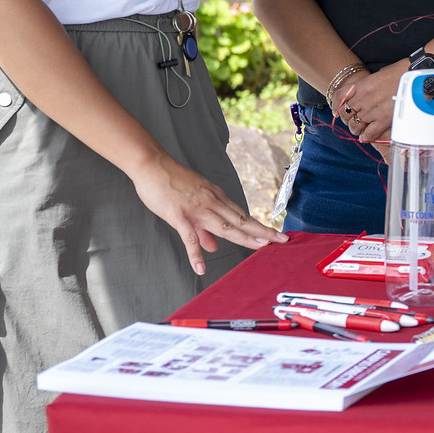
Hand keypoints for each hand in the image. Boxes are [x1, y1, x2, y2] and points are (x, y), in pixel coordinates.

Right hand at [130, 152, 282, 274]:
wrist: (152, 165)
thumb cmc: (171, 183)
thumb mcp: (193, 201)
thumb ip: (203, 228)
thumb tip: (213, 247)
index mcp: (216, 198)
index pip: (242, 215)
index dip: (259, 226)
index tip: (275, 235)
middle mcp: (212, 202)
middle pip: (241, 220)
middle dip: (262, 231)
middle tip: (281, 240)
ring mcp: (197, 208)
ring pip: (225, 226)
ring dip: (244, 237)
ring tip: (260, 247)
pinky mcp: (179, 214)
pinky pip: (189, 237)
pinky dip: (196, 254)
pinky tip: (201, 267)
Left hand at [334, 63, 408, 145]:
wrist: (417, 76)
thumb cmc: (402, 72)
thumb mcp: (379, 75)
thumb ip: (369, 86)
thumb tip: (367, 94)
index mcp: (361, 85)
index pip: (339, 97)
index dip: (336, 105)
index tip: (337, 109)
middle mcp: (363, 99)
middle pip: (345, 113)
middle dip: (347, 117)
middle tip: (353, 119)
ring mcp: (372, 111)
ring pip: (354, 126)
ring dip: (355, 128)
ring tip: (360, 128)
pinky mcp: (383, 121)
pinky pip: (369, 134)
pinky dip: (366, 137)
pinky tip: (366, 136)